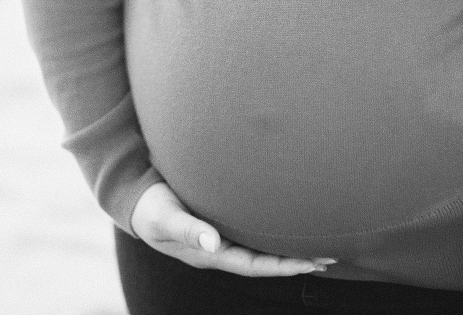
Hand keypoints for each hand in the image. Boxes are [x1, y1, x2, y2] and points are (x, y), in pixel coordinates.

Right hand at [130, 183, 334, 275]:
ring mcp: (220, 234)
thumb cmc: (149, 206)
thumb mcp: (164, 217)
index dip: (282, 265)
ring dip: (287, 245)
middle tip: (328, 255)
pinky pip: (251, 229)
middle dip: (295, 259)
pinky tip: (285, 220)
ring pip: (260, 245)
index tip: (309, 263)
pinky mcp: (218, 218)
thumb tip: (212, 243)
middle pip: (264, 259)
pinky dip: (271, 228)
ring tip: (316, 242)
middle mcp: (220, 247)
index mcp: (209, 252)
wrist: (134, 196)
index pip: (253, 264)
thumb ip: (187, 228)